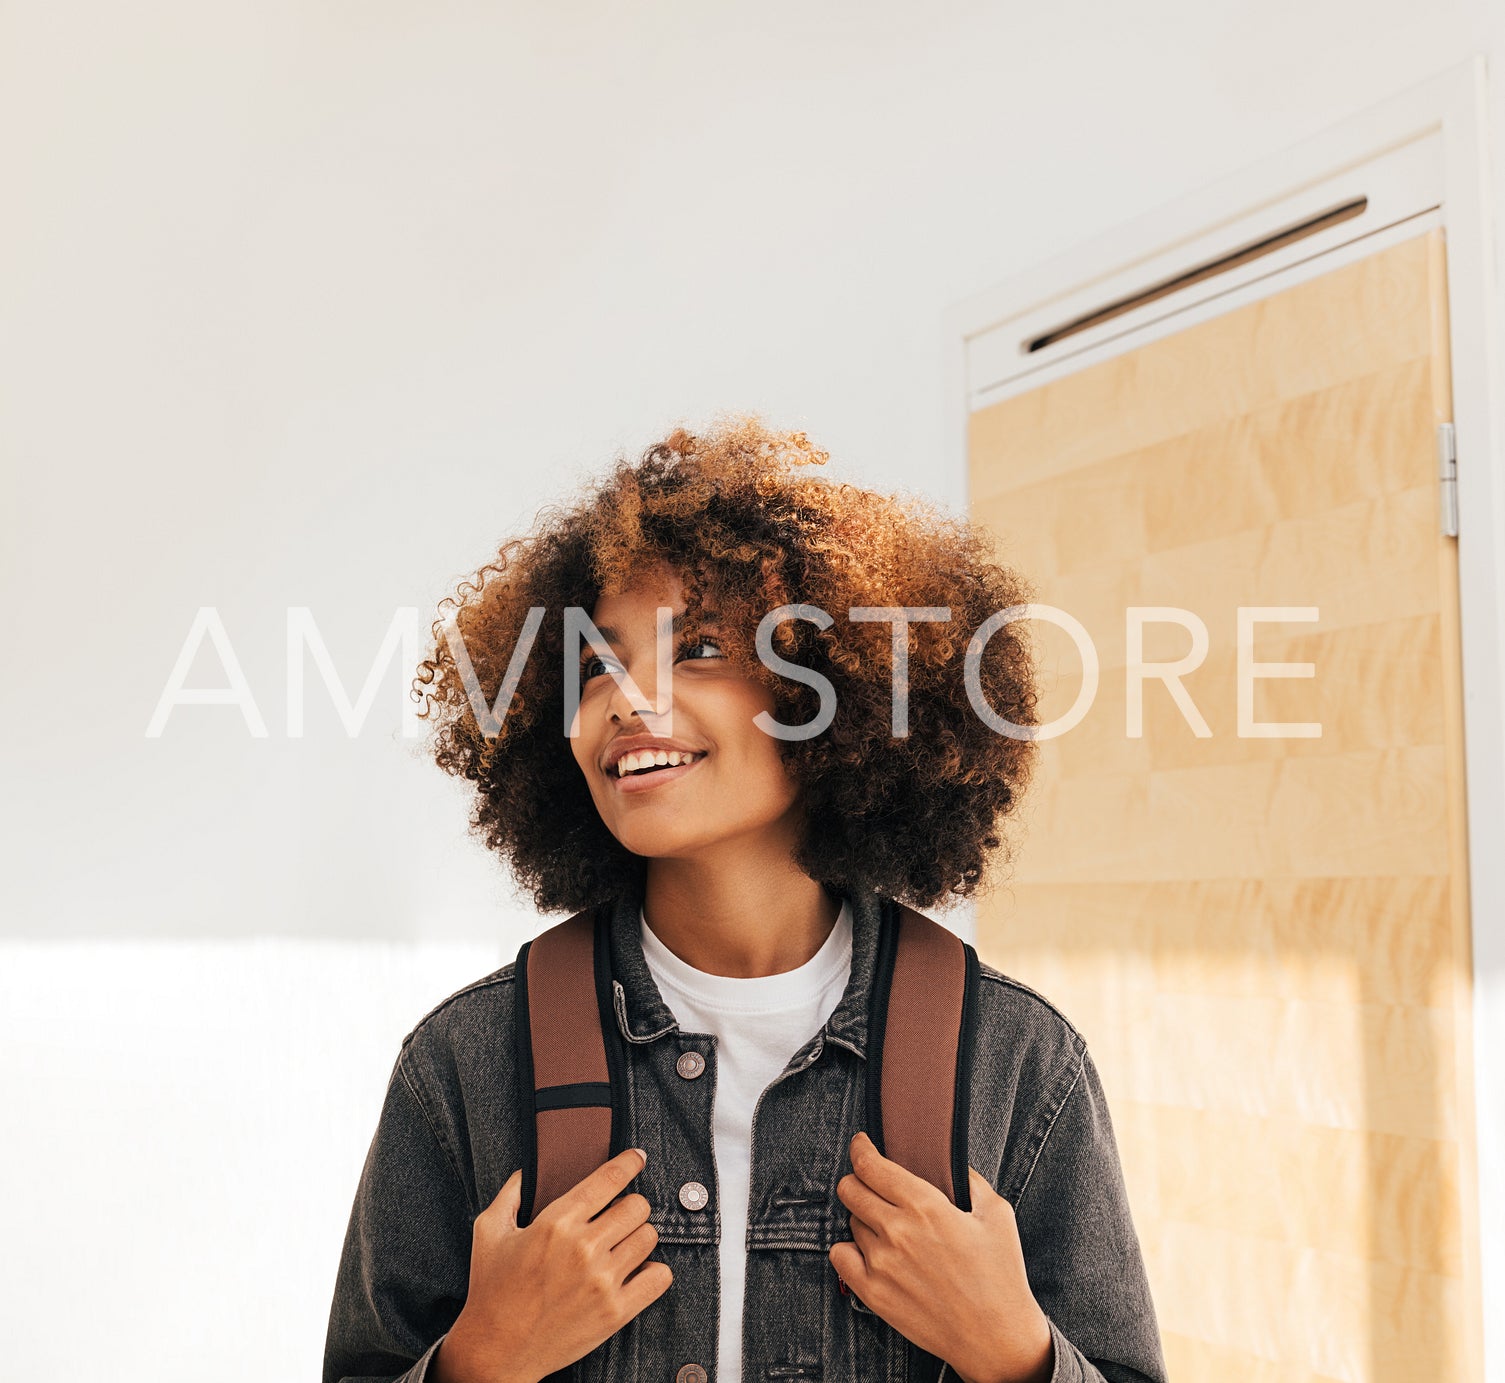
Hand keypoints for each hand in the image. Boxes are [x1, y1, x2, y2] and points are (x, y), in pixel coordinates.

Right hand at [431, 1147, 670, 1382]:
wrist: (495, 1351)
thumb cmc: (491, 1290)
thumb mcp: (489, 1231)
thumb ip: (510, 1192)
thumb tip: (528, 1170)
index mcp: (556, 1222)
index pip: (610, 1178)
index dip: (629, 1163)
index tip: (637, 1158)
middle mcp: (584, 1248)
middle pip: (637, 1206)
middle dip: (630, 1206)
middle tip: (618, 1217)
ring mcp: (602, 1281)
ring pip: (649, 1237)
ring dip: (638, 1237)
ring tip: (622, 1245)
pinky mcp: (615, 1312)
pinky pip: (659, 1277)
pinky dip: (653, 1271)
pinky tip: (636, 1271)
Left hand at [829, 1132, 1052, 1382]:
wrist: (996, 1337)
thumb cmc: (1000, 1276)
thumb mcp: (997, 1214)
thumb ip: (969, 1180)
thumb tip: (949, 1163)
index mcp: (925, 1206)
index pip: (870, 1165)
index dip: (860, 1149)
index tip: (860, 1144)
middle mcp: (896, 1231)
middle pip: (850, 1189)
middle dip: (857, 1179)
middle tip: (870, 1183)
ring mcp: (881, 1263)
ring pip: (851, 1221)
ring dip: (864, 1218)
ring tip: (889, 1228)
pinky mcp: (873, 1293)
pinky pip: (839, 1255)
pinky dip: (849, 1248)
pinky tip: (869, 1251)